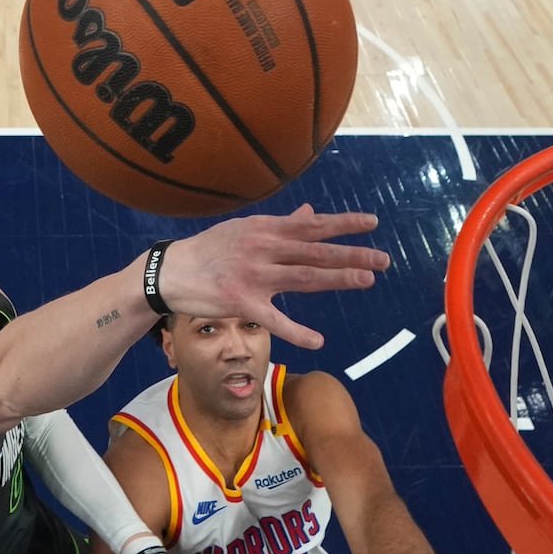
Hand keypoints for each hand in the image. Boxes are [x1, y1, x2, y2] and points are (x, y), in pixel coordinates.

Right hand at [161, 204, 388, 349]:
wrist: (169, 272)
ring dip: (337, 279)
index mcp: (265, 229)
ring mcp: (253, 275)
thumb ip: (280, 225)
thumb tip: (309, 213)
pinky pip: (275, 320)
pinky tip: (318, 340)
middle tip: (382, 259)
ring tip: (366, 281)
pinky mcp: (241, 302)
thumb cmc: (210, 250)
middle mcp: (263, 248)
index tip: (371, 223)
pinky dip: (297, 332)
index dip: (342, 224)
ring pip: (304, 277)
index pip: (311, 225)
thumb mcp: (244, 230)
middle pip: (315, 251)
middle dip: (351, 254)